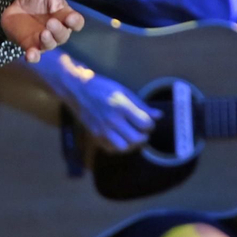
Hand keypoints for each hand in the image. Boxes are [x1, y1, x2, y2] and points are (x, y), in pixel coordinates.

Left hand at [0, 0, 90, 61]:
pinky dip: (33, 57)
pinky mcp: (30, 47)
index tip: (70, 17)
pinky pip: (34, 55)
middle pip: (64, 35)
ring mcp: (44, 40)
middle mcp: (58, 31)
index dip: (75, 21)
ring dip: (48, 41)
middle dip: (58, 30)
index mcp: (65, 16)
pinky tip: (30, 55)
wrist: (14, 7)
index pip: (76, 22)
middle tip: (50, 23)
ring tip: (43, 33)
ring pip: (51, 45)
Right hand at [46, 53, 161, 152]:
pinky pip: (111, 149)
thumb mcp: (124, 91)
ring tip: (133, 137)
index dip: (150, 125)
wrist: (78, 91)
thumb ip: (141, 105)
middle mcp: (112, 120)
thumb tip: (159, 115)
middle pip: (136, 138)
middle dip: (144, 136)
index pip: (144, 124)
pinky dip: (119, 147)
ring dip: (132, 145)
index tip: (148, 123)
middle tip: (143, 132)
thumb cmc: (102, 87)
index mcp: (121, 106)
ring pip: (124, 147)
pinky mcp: (95, 135)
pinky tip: (121, 138)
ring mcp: (102, 129)